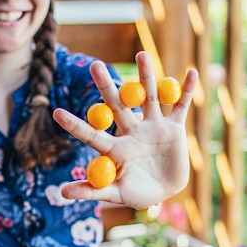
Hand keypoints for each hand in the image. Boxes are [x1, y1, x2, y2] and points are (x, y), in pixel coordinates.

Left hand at [52, 51, 197, 209]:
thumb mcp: (116, 193)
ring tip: (141, 53)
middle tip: (94, 64)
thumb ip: (92, 190)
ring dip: (146, 76)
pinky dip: (186, 90)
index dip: (74, 124)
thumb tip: (61, 193)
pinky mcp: (174, 128)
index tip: (55, 112)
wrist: (168, 191)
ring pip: (149, 97)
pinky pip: (181, 106)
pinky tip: (192, 73)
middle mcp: (131, 131)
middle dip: (106, 86)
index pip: (91, 133)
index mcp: (115, 148)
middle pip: (117, 105)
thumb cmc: (138, 193)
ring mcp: (152, 126)